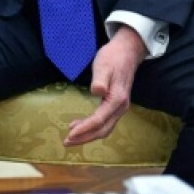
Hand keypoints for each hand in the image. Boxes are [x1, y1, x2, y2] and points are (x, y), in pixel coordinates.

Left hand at [63, 25, 147, 146]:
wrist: (127, 52)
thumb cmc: (113, 58)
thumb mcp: (104, 65)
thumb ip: (100, 79)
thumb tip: (97, 91)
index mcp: (117, 100)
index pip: (99, 120)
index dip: (84, 129)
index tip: (69, 134)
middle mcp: (120, 108)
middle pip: (102, 130)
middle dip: (84, 138)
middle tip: (66, 142)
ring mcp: (119, 108)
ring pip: (104, 128)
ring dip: (88, 135)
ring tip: (70, 137)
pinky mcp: (115, 105)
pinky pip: (104, 122)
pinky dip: (92, 127)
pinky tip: (79, 124)